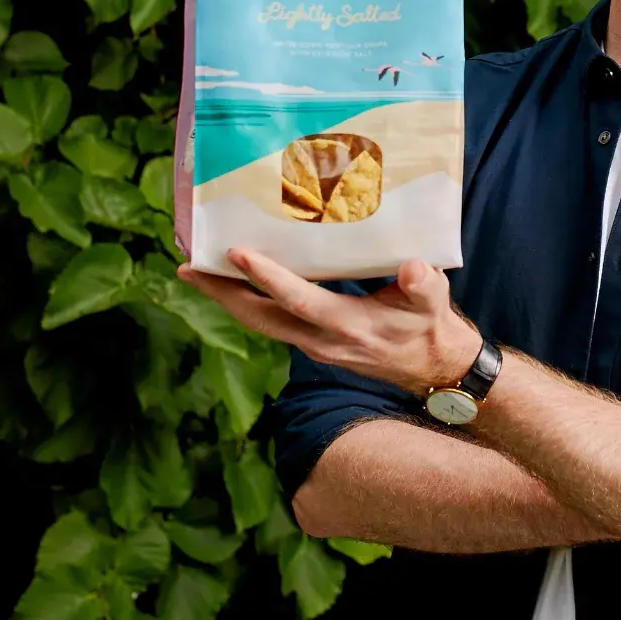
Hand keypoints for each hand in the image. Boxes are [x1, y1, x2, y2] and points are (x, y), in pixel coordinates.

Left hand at [179, 248, 480, 393]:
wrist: (432, 367)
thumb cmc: (430, 326)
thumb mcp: (433, 302)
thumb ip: (422, 284)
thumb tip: (411, 267)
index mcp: (348, 326)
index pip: (298, 301)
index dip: (267, 278)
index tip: (236, 253)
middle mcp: (321, 340)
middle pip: (259, 318)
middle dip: (221, 294)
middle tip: (186, 267)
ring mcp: (312, 344)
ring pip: (259, 322)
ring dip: (225, 298)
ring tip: (195, 271)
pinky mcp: (311, 341)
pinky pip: (269, 321)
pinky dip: (245, 301)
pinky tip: (233, 281)